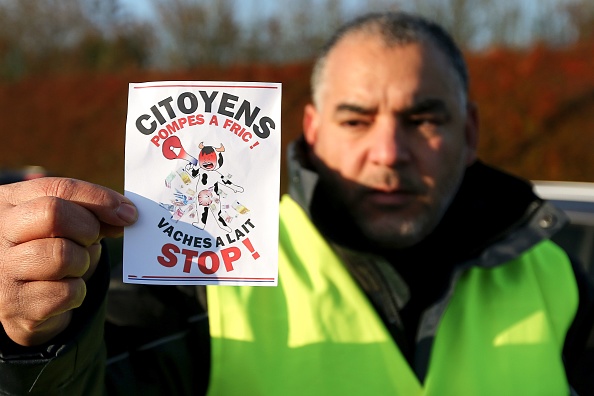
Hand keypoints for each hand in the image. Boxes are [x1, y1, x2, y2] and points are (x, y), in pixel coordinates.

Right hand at [0, 178, 137, 346]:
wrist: (21, 302)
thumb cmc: (48, 251)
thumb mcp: (63, 224)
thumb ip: (91, 213)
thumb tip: (125, 215)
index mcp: (8, 203)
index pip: (57, 189)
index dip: (98, 198)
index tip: (127, 212)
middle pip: (54, 213)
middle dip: (87, 227)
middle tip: (92, 239)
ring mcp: (2, 270)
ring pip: (63, 255)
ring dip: (82, 262)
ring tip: (72, 267)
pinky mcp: (15, 305)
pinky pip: (67, 292)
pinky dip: (77, 292)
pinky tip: (63, 290)